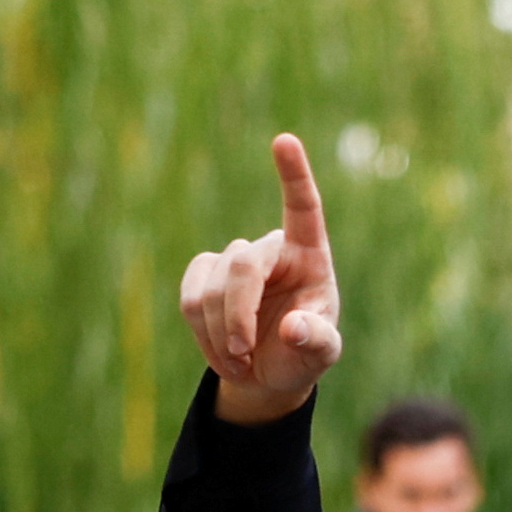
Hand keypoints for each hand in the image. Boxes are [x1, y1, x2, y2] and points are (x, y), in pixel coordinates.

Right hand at [176, 133, 345, 428]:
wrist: (270, 370)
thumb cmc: (303, 353)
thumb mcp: (321, 354)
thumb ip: (317, 341)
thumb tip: (293, 328)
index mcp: (309, 255)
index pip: (302, 209)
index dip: (293, 176)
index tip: (284, 141)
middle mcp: (271, 248)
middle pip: (242, 266)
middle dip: (237, 316)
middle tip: (244, 357)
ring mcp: (234, 258)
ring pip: (210, 291)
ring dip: (222, 336)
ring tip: (242, 362)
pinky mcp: (204, 272)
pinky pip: (190, 299)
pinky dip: (203, 333)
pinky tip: (223, 352)